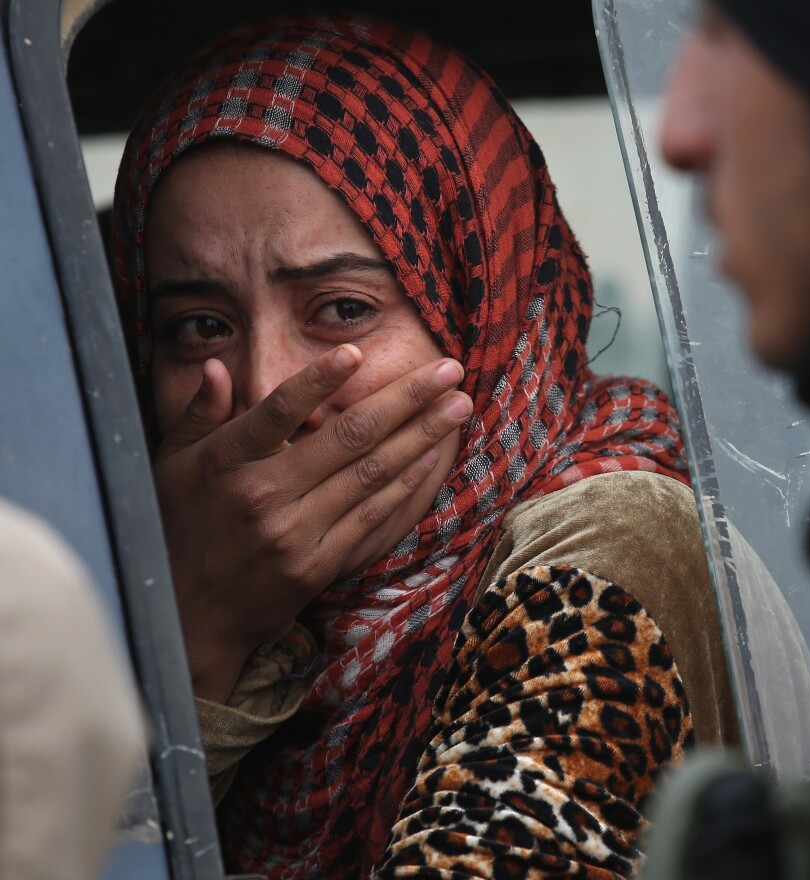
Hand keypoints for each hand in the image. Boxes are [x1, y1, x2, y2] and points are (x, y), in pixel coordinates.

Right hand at [153, 344, 470, 701]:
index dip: (319, 380)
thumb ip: (199, 413)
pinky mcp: (318, 565)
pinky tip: (430, 458)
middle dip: (406, 399)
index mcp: (227, 462)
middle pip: (348, 437)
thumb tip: (221, 365)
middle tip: (448, 369)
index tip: (357, 352)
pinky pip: (372, 518)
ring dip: (421, 436)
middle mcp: (264, 496)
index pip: (279, 410)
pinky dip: (404, 485)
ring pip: (371, 474)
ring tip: (457, 406)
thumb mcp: (172, 465)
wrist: (190, 617)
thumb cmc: (179, 527)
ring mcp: (295, 534)